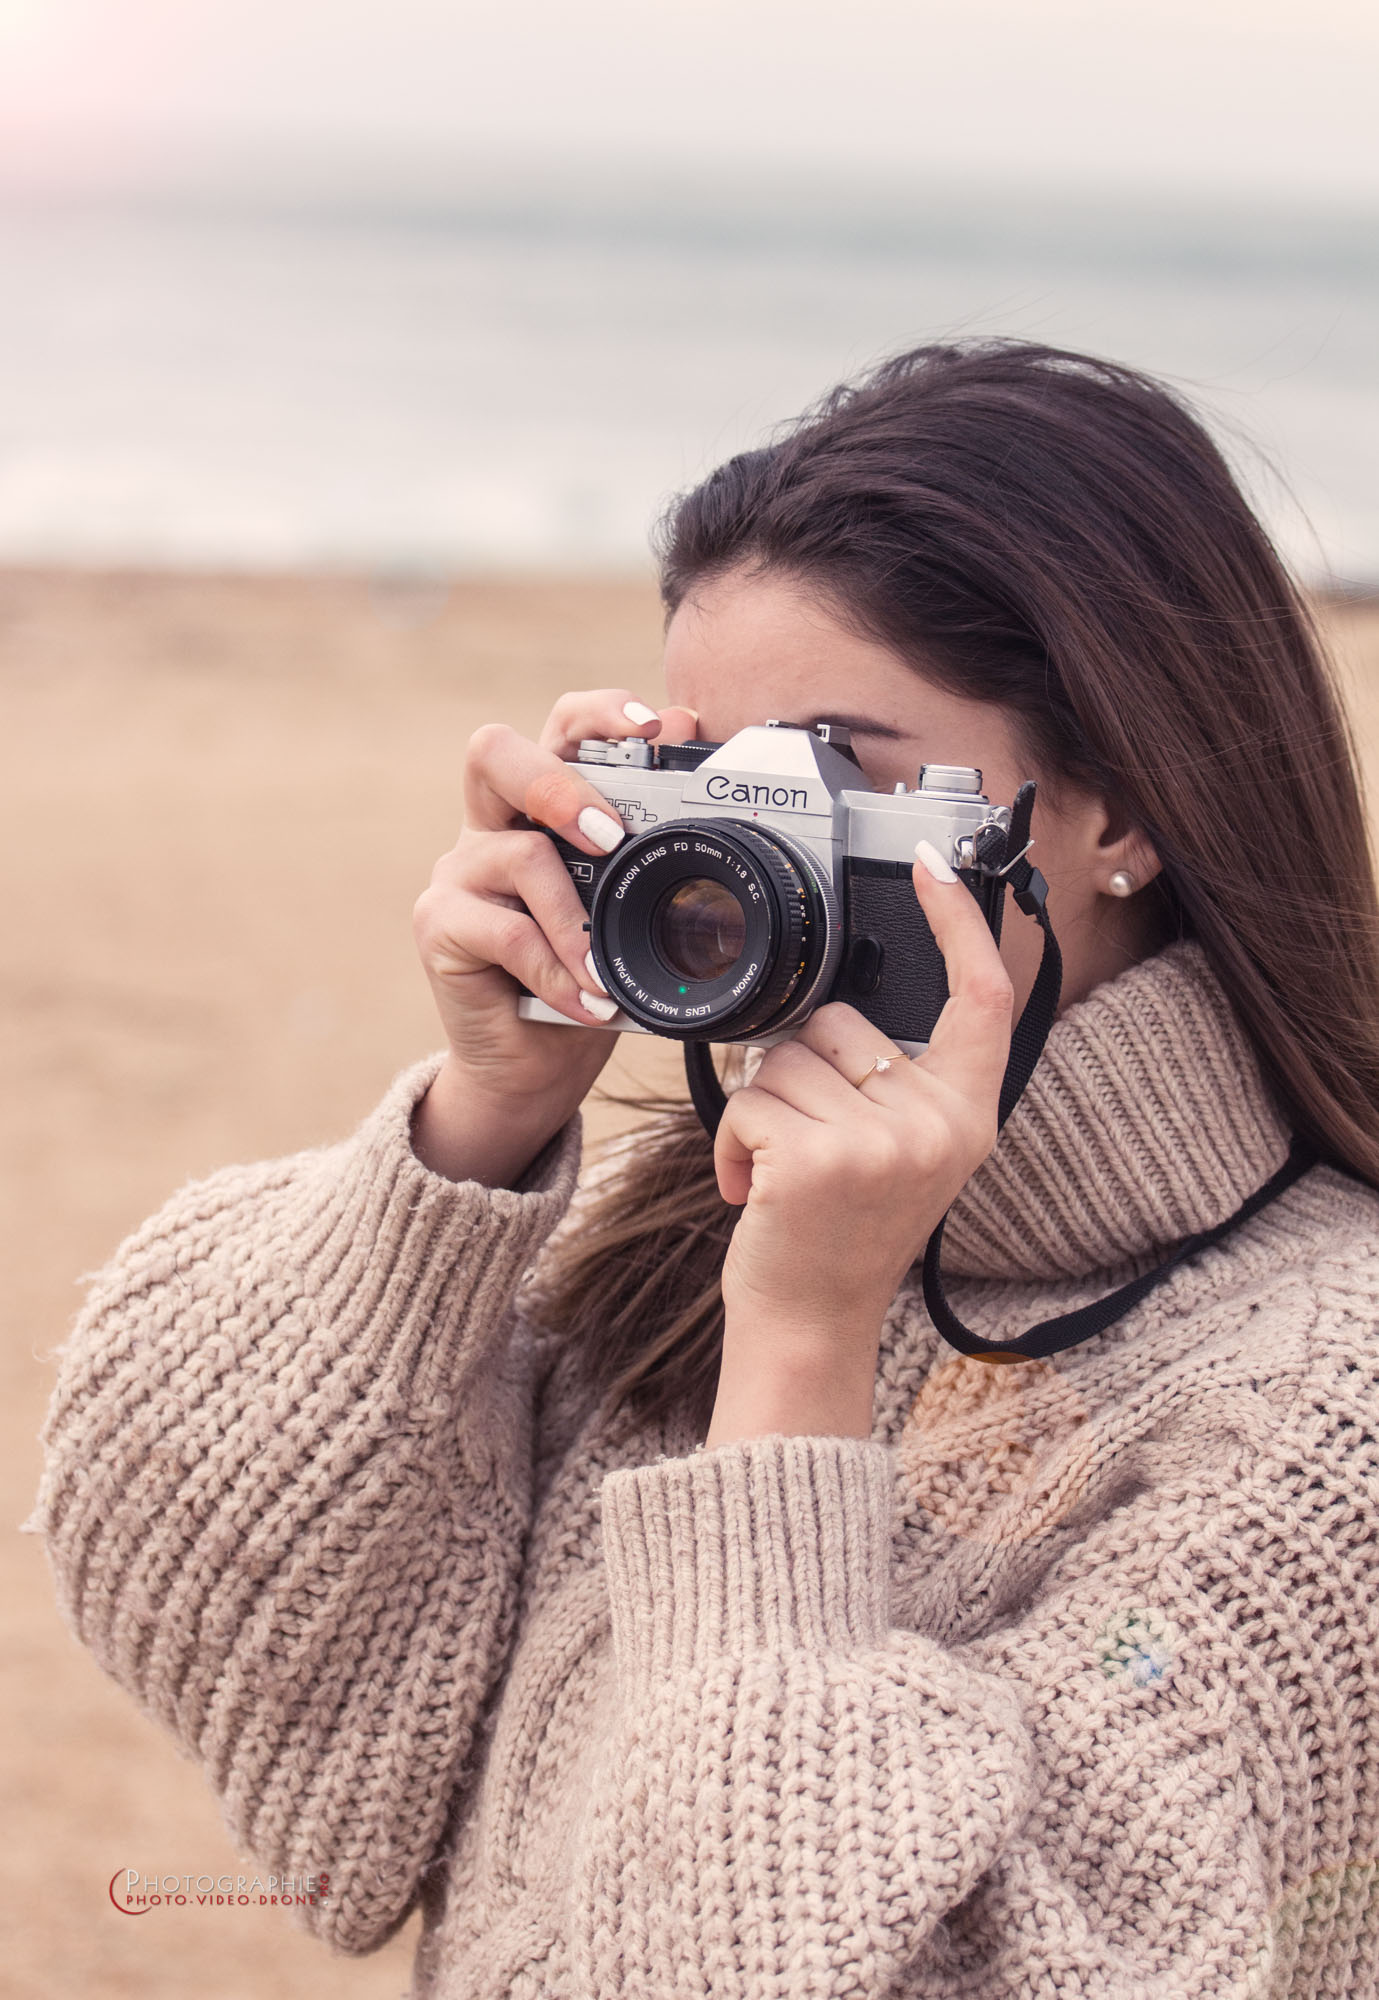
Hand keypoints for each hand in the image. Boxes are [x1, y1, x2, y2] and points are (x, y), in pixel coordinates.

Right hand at [410, 690, 698, 1179]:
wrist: (535, 1066)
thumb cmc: (589, 978)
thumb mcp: (632, 911)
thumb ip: (651, 843)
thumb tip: (689, 756)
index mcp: (541, 809)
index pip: (559, 729)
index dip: (597, 712)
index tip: (652, 726)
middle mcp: (492, 827)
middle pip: (496, 752)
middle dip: (561, 784)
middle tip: (612, 836)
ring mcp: (459, 874)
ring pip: (517, 853)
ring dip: (576, 919)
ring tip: (606, 970)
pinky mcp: (438, 926)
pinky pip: (505, 932)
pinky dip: (556, 970)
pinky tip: (586, 1001)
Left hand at [705, 843, 1013, 1445]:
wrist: (811, 1323)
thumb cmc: (841, 1232)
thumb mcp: (903, 1152)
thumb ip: (897, 1080)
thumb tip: (843, 1012)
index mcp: (968, 1115)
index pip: (984, 997)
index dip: (961, 924)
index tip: (935, 866)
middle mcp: (938, 1126)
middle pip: (841, 1022)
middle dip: (802, 1070)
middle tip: (814, 1147)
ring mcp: (882, 1144)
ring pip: (784, 1061)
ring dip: (763, 1112)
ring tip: (786, 1174)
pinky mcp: (819, 1159)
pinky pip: (750, 1101)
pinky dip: (734, 1142)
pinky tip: (755, 1190)